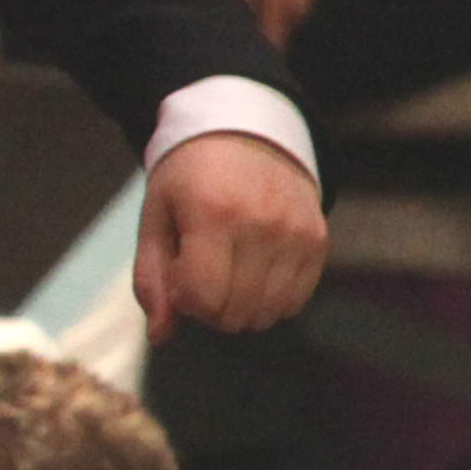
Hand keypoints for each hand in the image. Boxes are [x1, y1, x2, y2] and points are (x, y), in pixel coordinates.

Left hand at [136, 127, 324, 337]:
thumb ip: (151, 279)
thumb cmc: (189, 179)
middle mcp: (261, 223)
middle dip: (211, 310)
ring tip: (228, 275)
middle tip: (202, 277)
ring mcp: (296, 232)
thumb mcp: (155, 218)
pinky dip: (271, 300)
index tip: (180, 277)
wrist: (245, 132)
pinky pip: (296, 300)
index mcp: (212, 214)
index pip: (203, 298)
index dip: (185, 303)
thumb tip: (160, 337)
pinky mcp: (318, 238)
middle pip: (236, 312)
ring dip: (241, 309)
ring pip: (268, 313)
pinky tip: (254, 273)